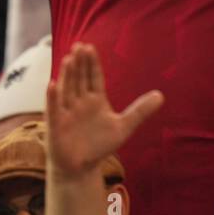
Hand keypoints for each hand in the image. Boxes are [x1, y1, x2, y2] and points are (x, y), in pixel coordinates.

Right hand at [44, 43, 163, 177]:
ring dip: (67, 75)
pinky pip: (54, 109)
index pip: (94, 77)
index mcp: (95, 99)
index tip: (90, 47)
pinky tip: (52, 84)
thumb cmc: (100, 146)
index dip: (92, 63)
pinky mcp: (56, 125)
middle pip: (79, 79)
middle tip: (79, 45)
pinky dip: (53, 97)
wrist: (82, 168)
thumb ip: (140, 111)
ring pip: (67, 89)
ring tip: (69, 58)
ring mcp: (67, 112)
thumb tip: (161, 95)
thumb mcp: (124, 127)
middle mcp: (80, 102)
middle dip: (79, 63)